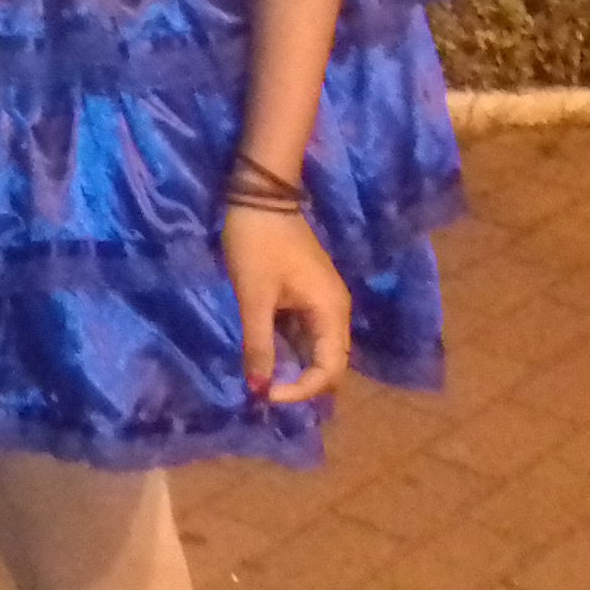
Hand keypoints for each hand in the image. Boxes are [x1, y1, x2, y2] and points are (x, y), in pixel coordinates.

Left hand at [222, 205, 352, 403]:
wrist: (259, 195)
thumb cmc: (258, 243)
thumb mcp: (254, 296)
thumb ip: (259, 344)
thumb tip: (258, 388)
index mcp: (332, 312)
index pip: (330, 370)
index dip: (301, 390)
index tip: (265, 394)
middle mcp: (334, 311)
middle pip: (327, 363)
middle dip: (299, 383)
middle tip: (262, 391)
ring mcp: (321, 302)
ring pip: (313, 348)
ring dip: (292, 366)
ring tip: (261, 378)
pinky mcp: (305, 294)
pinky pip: (302, 331)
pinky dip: (285, 346)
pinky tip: (262, 353)